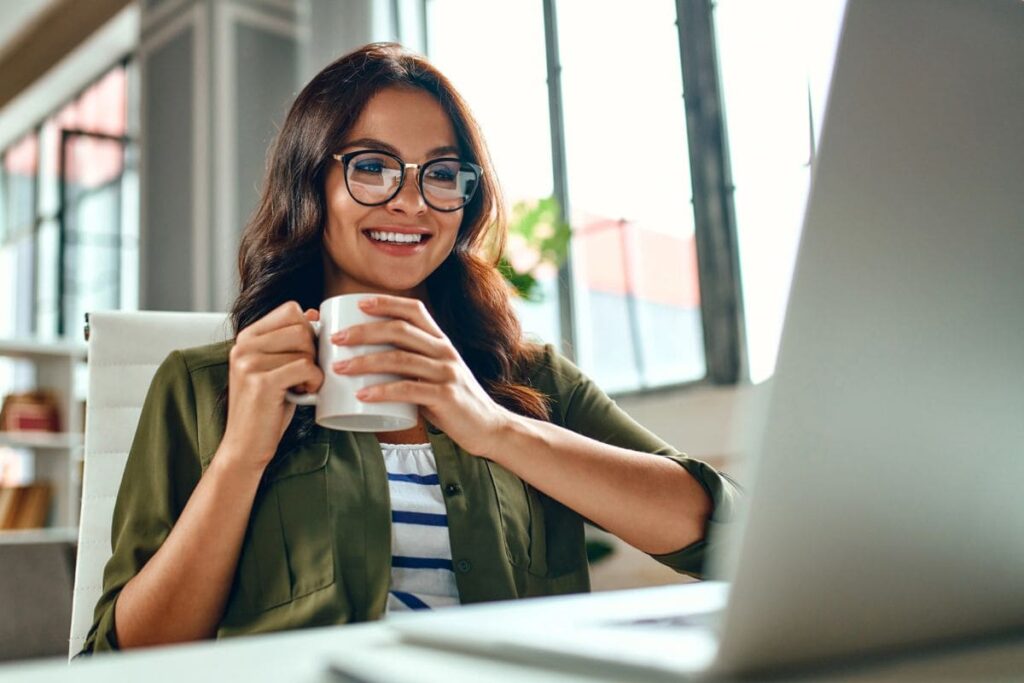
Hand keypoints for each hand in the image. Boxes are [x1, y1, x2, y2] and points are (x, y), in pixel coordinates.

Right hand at [221, 302, 322, 471]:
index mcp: (246, 337)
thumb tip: (313, 312)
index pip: (290, 310)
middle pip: (301, 327)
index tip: (304, 354)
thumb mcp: (277, 368)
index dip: (308, 330)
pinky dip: (314, 381)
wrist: (245, 446)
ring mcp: (249, 363)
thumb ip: (289, 342)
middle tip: (306, 374)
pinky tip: (305, 393)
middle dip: (313, 351)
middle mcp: (243, 345)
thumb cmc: (266, 408)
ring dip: (314, 369)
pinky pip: (305, 367)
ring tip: (303, 385)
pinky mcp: (261, 382)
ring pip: (305, 348)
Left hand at [331, 295, 513, 456]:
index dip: (386, 303)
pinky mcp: (445, 396)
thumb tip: (369, 362)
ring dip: (365, 362)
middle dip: (363, 332)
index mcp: (441, 342)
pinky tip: (363, 394)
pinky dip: (382, 391)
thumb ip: (411, 366)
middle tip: (336, 340)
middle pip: (400, 331)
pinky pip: (408, 390)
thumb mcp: (436, 375)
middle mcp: (445, 352)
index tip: (358, 303)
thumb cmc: (453, 403)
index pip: (414, 310)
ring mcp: (446, 373)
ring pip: (400, 359)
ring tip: (339, 368)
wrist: (488, 427)